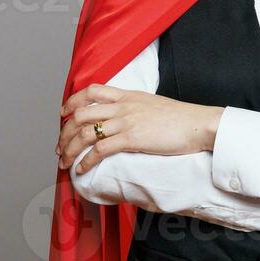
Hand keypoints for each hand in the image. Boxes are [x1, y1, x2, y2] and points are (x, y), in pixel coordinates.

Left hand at [56, 85, 223, 173]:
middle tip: (60, 147)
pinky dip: (86, 161)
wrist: (199, 124)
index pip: (91, 91)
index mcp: (127, 95)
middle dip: (64, 132)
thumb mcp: (153, 105)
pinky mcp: (132, 139)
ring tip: (64, 162)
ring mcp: (126, 122)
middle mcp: (123, 106)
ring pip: (85, 132)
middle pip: (81, 114)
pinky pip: (100, 150)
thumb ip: (135, 108)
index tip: (63, 113)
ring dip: (69, 149)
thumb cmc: (181, 119)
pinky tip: (81, 169)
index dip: (72, 101)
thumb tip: (126, 119)